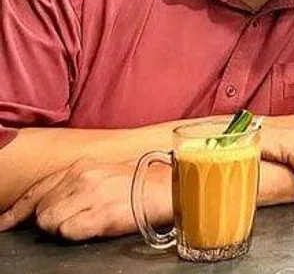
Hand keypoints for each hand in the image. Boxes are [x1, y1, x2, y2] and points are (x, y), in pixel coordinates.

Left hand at [0, 160, 170, 240]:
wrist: (170, 188)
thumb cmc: (140, 184)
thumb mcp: (104, 174)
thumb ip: (76, 184)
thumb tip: (51, 203)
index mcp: (80, 167)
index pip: (37, 190)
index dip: (17, 210)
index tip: (4, 223)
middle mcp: (81, 178)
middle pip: (41, 209)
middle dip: (49, 221)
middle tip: (73, 221)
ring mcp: (90, 195)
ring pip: (49, 222)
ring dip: (61, 228)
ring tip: (85, 224)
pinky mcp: (100, 214)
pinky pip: (68, 231)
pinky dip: (75, 233)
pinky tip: (92, 228)